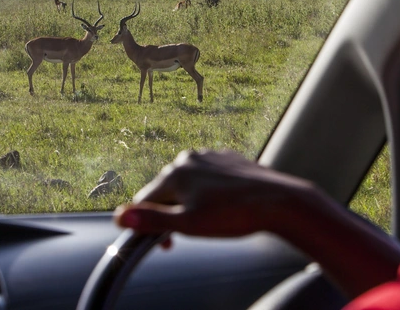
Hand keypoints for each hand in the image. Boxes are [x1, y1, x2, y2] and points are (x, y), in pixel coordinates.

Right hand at [114, 150, 312, 239]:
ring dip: (188, 203)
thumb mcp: (189, 224)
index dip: (147, 224)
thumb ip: (152, 220)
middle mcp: (190, 158)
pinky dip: (208, 192)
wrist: (279, 201)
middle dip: (170, 214)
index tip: (162, 243)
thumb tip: (120, 217)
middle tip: (184, 237)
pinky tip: (222, 206)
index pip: (145, 199)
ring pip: (188, 183)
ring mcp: (212, 156)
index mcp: (175, 172)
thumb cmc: (235, 215)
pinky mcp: (230, 159)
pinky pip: (208, 177)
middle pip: (167, 190)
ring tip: (207, 221)